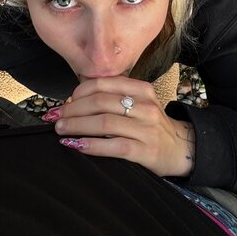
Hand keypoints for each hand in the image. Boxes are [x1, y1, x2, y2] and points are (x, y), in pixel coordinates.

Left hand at [51, 76, 195, 177]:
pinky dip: (91, 145)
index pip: (102, 84)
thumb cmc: (150, 126)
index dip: (77, 92)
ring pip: (104, 123)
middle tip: (55, 118)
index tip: (63, 103)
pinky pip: (114, 146)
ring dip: (77, 126)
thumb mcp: (138, 104)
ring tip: (61, 131)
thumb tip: (73, 101)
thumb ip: (113, 98)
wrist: (181, 148)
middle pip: (100, 103)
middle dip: (72, 110)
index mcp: (141, 89)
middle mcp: (145, 106)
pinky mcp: (146, 151)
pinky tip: (77, 146)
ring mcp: (146, 129)